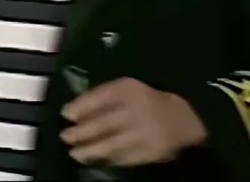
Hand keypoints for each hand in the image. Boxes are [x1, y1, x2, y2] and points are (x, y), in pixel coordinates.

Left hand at [60, 78, 206, 167]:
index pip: (101, 97)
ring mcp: (144, 132)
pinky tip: (96, 160)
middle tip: (65, 137)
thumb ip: (103, 96)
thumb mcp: (126, 89)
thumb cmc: (146, 101)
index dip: (81, 106)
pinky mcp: (150, 151)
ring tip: (75, 154)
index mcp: (129, 89)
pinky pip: (124, 158)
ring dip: (90, 150)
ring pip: (112, 144)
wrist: (183, 116)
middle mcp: (137, 109)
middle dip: (81, 132)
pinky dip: (108, 159)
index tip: (66, 114)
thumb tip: (74, 110)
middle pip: (103, 122)